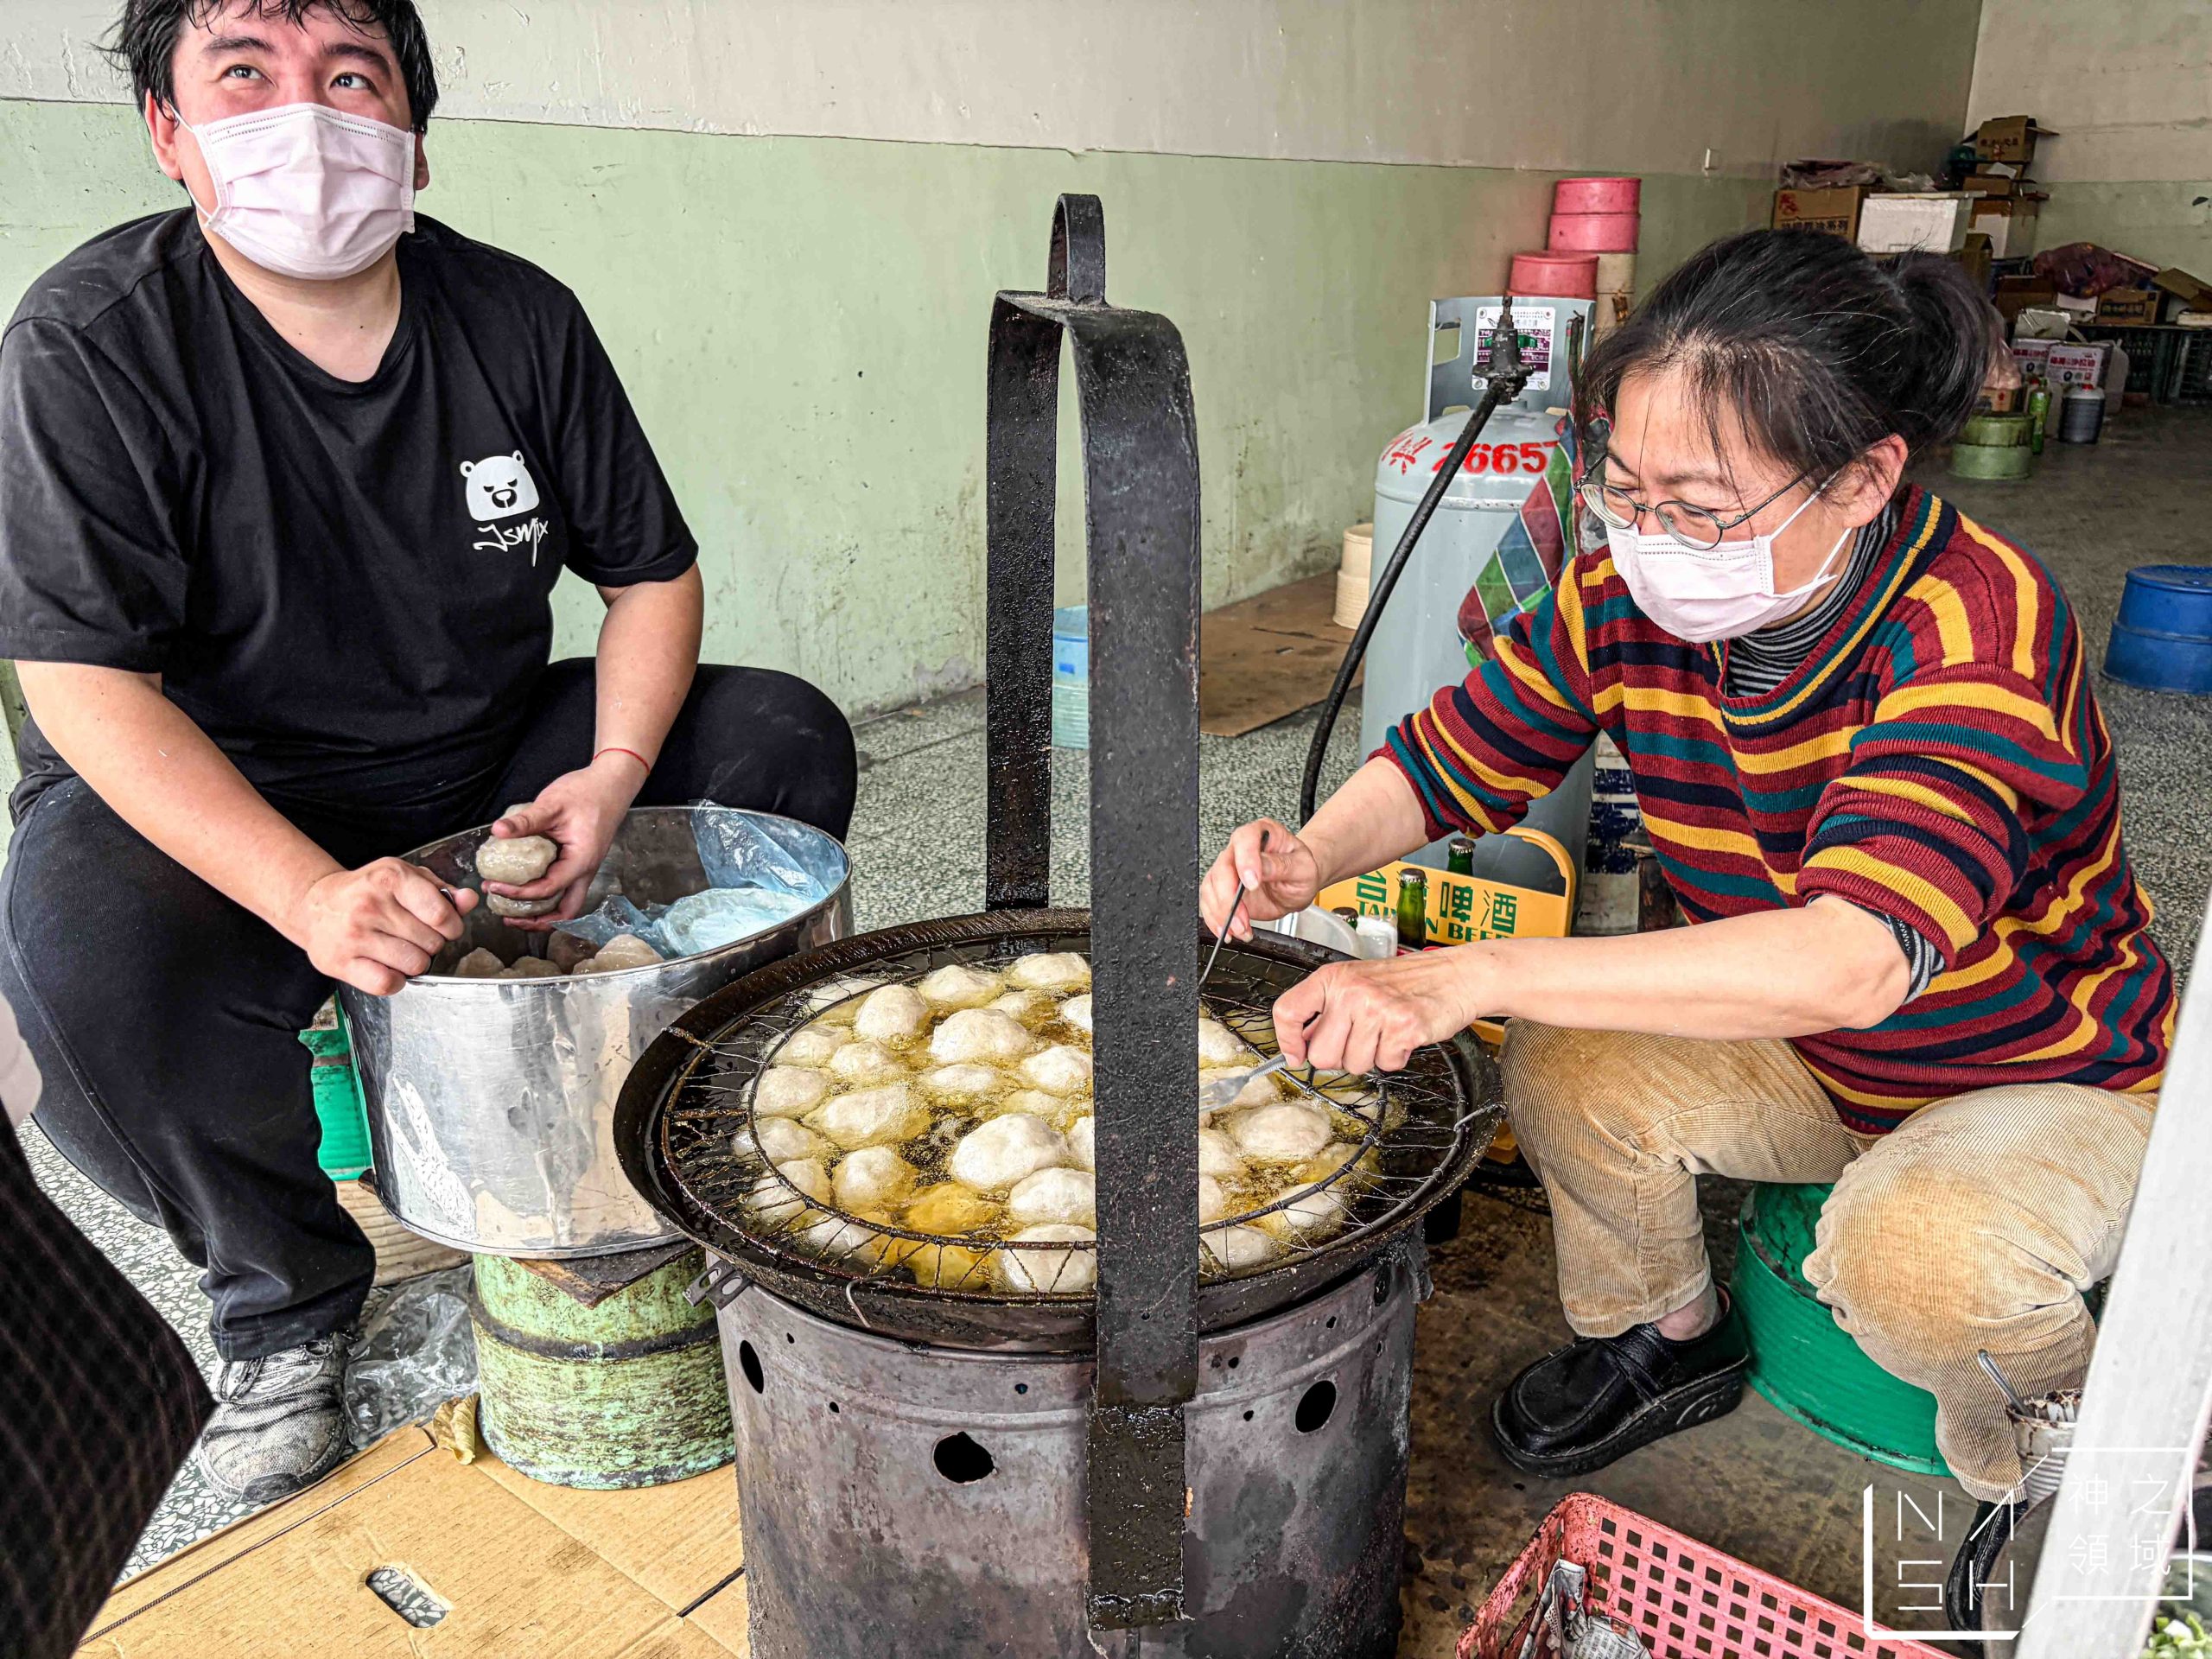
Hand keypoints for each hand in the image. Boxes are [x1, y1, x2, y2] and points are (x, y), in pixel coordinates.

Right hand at [294, 859, 476, 995]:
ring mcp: (353, 935)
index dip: (451, 926)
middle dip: (431, 943)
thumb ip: (442, 892)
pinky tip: (387, 965)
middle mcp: (370, 905)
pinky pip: (388, 984)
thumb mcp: (406, 879)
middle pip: (432, 943)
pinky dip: (395, 980)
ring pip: (414, 965)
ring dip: (414, 962)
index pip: (441, 914)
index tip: (443, 926)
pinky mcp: (339, 962)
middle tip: (412, 935)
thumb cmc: (369, 892)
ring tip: (399, 949)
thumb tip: (469, 900)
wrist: (315, 905)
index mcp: (390, 878)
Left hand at [479, 753, 644, 928]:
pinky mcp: (579, 862)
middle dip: (536, 921)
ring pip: (566, 904)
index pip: (548, 889)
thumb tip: (497, 831)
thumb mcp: (553, 804)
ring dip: (542, 913)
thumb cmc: (587, 792)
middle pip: (565, 912)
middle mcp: (585, 871)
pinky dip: (546, 896)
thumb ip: (526, 821)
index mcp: (580, 861)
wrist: (611, 783)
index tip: (494, 887)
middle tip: (507, 918)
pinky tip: (526, 887)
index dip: (519, 893)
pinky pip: (564, 889)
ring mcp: (584, 869)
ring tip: (514, 912)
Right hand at [1200, 819, 1322, 938]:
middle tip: (1243, 918)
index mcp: (1261, 833)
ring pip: (1211, 887)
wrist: (1298, 886)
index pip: (1245, 839)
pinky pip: (1209, 902)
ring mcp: (1230, 869)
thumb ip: (1281, 865)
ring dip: (1221, 913)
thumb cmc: (1302, 870)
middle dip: (1229, 898)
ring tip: (1240, 929)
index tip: (1252, 884)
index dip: (1245, 861)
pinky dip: (1215, 919)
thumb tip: (1259, 868)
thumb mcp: (1303, 868)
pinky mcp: (1223, 889)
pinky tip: (1228, 930)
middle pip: (1222, 868)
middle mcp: (1241, 849)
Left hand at [1270, 948, 1492, 1073]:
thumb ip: (1327, 1010)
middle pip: (1321, 1055)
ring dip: (1372, 1057)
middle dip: (1341, 1057)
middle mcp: (1351, 991)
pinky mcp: (1403, 1027)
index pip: (1288, 1011)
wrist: (1453, 975)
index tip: (1294, 1055)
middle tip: (1360, 1040)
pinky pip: (1386, 1064)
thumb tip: (1300, 1044)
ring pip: (1354, 1064)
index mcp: (1333, 978)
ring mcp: (1377, 1009)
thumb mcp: (1356, 982)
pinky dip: (1396, 1057)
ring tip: (1385, 1033)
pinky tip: (1402, 1036)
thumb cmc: (1405, 981)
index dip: (1286, 1041)